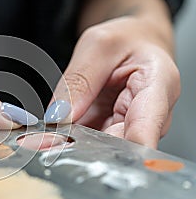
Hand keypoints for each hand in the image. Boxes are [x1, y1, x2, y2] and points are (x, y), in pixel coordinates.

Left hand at [47, 16, 179, 148]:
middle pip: (118, 148)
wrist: (136, 45)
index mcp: (158, 88)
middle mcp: (149, 117)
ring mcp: (129, 129)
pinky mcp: (112, 134)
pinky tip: (47, 139)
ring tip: (40, 141)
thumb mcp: (98, 46)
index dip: (121, 152)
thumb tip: (59, 117)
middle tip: (43, 144)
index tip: (91, 158)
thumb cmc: (129, 41)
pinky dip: (67, 142)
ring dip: (70, 148)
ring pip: (100, 151)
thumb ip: (79, 81)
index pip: (145, 130)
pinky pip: (89, 144)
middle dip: (81, 150)